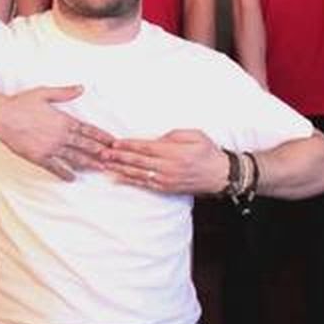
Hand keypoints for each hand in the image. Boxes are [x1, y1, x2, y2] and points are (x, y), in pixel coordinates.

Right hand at [0, 85, 114, 180]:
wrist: (2, 117)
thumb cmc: (21, 103)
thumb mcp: (44, 93)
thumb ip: (65, 92)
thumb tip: (81, 88)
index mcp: (63, 120)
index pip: (88, 129)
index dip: (101, 136)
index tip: (112, 141)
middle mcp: (60, 135)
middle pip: (85, 145)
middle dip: (100, 152)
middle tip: (113, 158)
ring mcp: (51, 148)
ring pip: (74, 157)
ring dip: (88, 163)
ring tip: (100, 169)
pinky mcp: (39, 157)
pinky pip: (55, 167)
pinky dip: (65, 173)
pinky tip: (72, 178)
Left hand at [100, 129, 228, 195]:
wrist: (220, 175)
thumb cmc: (208, 152)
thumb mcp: (195, 135)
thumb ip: (174, 135)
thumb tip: (156, 138)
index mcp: (174, 152)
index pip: (145, 147)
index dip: (129, 145)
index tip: (115, 142)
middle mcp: (168, 167)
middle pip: (138, 161)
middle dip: (118, 156)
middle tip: (102, 152)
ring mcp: (166, 180)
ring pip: (137, 173)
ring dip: (119, 168)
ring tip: (104, 164)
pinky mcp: (166, 188)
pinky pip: (143, 184)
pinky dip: (129, 180)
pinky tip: (117, 177)